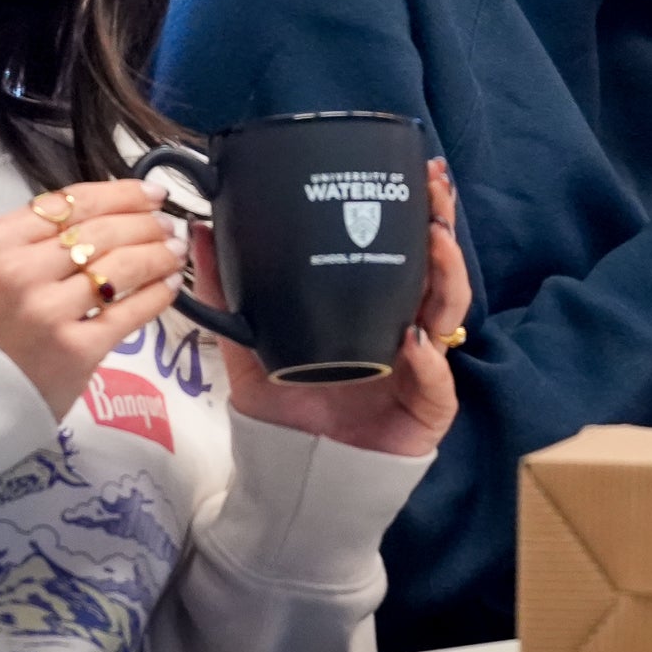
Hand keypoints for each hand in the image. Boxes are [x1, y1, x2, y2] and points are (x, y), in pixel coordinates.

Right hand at [0, 179, 184, 420]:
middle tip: (168, 224)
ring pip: (123, 266)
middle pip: (104, 230)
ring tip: (175, 250)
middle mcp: (23, 272)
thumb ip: (33, 238)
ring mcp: (50, 312)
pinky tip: (170, 285)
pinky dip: (158, 293)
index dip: (123, 194)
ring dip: (158, 253)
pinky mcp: (76, 351)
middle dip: (146, 222)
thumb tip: (107, 211)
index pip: (74, 202)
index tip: (151, 193)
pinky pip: (130, 312)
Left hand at [214, 159, 466, 458]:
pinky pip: (437, 380)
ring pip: (450, 313)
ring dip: (447, 277)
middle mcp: (406, 329)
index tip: (420, 173)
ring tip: (434, 247)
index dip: (420, 212)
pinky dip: (428, 359)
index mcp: (375, 308)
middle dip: (443, 229)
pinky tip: (412, 340)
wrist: (298, 478)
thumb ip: (230, 295)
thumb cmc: (287, 412)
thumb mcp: (251, 348)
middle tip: (436, 194)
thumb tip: (201, 231)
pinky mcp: (428, 409)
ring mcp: (423, 367)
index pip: (406, 251)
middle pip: (439, 270)